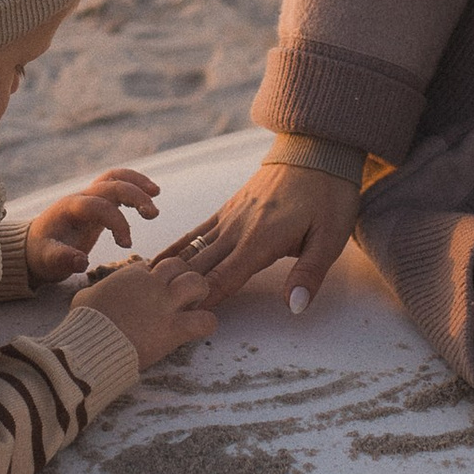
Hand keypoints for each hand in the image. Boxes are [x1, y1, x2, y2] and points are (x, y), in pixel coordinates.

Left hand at [25, 169, 159, 284]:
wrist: (34, 247)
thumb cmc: (42, 255)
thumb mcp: (48, 261)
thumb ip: (62, 259)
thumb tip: (81, 261)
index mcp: (68, 208)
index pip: (98, 205)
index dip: (116, 221)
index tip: (126, 244)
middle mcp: (80, 197)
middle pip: (110, 185)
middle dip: (134, 195)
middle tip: (153, 214)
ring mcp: (89, 198)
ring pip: (115, 178)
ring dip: (137, 183)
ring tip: (156, 195)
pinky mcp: (97, 203)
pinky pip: (116, 185)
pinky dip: (134, 185)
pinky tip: (150, 195)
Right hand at [73, 257, 218, 370]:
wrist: (89, 345)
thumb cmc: (83, 324)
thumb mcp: (85, 297)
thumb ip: (97, 289)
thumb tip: (96, 291)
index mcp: (131, 275)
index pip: (152, 265)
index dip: (156, 276)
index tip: (154, 289)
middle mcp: (152, 284)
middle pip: (179, 265)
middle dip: (183, 275)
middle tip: (182, 293)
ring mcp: (165, 305)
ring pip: (198, 282)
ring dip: (201, 292)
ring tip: (196, 304)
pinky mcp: (174, 329)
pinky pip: (205, 320)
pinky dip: (207, 323)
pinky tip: (201, 327)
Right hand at [161, 163, 361, 315]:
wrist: (317, 150)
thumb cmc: (328, 195)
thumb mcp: (329, 238)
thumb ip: (308, 274)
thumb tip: (293, 307)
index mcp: (260, 241)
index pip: (223, 281)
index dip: (203, 303)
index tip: (181, 323)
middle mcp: (237, 230)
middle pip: (200, 269)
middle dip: (178, 293)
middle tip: (152, 316)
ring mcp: (229, 217)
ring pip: (193, 251)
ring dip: (170, 273)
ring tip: (143, 293)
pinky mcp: (228, 208)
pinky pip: (197, 232)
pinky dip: (178, 248)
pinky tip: (160, 260)